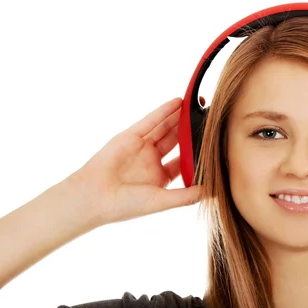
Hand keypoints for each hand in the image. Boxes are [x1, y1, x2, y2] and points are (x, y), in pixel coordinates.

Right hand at [66, 97, 201, 225]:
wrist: (93, 197)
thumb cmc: (124, 205)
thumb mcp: (160, 201)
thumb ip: (186, 196)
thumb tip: (211, 192)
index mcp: (160, 178)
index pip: (183, 161)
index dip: (197, 153)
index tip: (214, 145)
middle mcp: (151, 161)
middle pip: (176, 141)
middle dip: (191, 131)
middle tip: (210, 120)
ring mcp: (141, 147)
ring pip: (165, 128)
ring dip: (180, 117)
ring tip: (198, 106)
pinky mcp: (130, 136)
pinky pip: (151, 121)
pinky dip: (164, 111)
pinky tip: (178, 102)